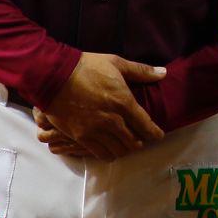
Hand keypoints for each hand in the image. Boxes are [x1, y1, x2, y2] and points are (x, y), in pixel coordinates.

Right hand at [36, 53, 166, 159]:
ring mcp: (95, 130)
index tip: (157, 135)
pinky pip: (100, 154)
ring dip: (124, 149)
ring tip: (124, 143)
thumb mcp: (116, 63)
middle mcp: (112, 120)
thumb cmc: (86, 66)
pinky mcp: (80, 137)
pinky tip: (108, 148)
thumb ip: (141, 71)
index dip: (155, 134)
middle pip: (134, 143)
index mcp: (124, 102)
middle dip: (140, 142)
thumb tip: (163, 73)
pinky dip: (108, 153)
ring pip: (118, 151)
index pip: (147, 126)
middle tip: (140, 139)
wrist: (53, 75)